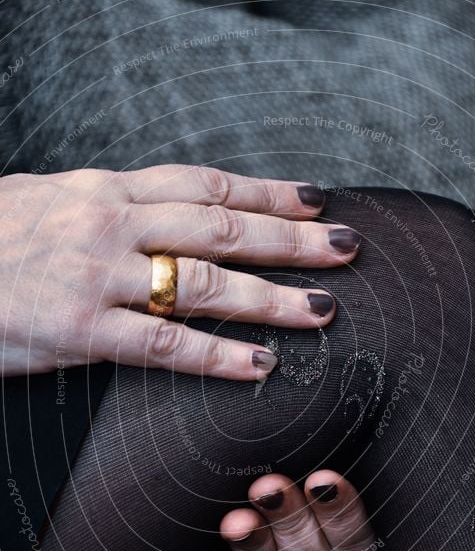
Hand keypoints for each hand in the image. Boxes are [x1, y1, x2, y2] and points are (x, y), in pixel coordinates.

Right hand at [1, 166, 360, 377]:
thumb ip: (112, 209)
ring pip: (206, 282)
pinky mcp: (81, 331)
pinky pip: (165, 344)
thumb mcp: (52, 200)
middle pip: (222, 228)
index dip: (266, 191)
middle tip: (345, 248)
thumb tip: (163, 216)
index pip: (204, 185)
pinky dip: (218, 356)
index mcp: (107, 191)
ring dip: (271, 297)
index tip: (314, 199)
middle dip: (292, 239)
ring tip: (322, 309)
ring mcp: (99, 277)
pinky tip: (260, 365)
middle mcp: (113, 224)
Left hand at [197, 470, 377, 550]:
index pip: (354, 538)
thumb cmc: (320, 497)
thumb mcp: (331, 495)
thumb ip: (331, 487)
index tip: (321, 479)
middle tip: (266, 487)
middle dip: (288, 517)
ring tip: (236, 521)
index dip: (340, 511)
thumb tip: (325, 469)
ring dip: (254, 543)